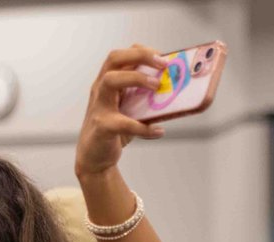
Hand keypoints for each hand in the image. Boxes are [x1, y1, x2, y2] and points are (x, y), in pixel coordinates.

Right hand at [76, 46, 168, 178]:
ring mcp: (100, 106)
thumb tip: (178, 94)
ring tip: (157, 86)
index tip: (162, 56)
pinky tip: (159, 131)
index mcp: (108, 83)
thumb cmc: (115, 131)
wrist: (96, 158)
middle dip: (139, 56)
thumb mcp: (132, 111)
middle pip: (114, 59)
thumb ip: (147, 100)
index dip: (140, 52)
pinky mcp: (103, 127)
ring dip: (136, 79)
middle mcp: (101, 90)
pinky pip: (123, 123)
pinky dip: (144, 128)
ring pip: (110, 81)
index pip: (120, 56)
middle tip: (163, 64)